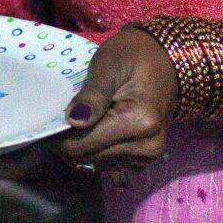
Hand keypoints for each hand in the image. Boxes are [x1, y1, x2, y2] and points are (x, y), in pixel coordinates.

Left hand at [59, 28, 177, 174]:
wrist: (165, 63)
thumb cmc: (135, 58)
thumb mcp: (109, 64)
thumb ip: (93, 93)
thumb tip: (73, 121)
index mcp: (142, 122)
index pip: (82, 145)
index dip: (60, 132)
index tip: (57, 113)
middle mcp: (148, 147)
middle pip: (85, 157)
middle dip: (71, 138)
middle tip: (73, 111)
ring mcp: (146, 158)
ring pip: (92, 163)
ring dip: (84, 143)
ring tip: (91, 115)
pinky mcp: (141, 163)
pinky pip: (104, 164)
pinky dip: (96, 148)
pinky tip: (101, 126)